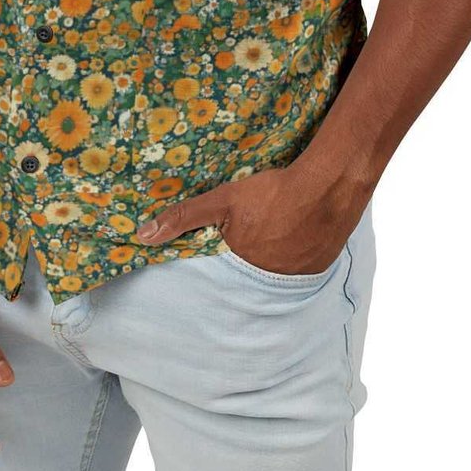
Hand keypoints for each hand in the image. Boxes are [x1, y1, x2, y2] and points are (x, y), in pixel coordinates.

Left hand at [133, 166, 355, 275]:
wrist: (327, 188)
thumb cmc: (272, 193)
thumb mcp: (222, 200)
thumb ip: (183, 217)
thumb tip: (143, 236)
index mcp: (238, 267)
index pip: (217, 278)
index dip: (213, 269)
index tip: (210, 265)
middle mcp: (264, 282)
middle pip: (244, 279)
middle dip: (240, 269)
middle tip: (244, 250)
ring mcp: (292, 279)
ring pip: (271, 277)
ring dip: (266, 265)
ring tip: (267, 246)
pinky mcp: (315, 271)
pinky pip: (295, 272)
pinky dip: (290, 262)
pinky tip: (291, 243)